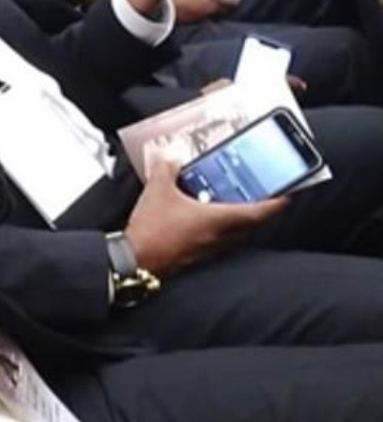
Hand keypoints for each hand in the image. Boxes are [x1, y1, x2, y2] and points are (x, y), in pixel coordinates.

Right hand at [124, 157, 287, 276]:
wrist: (136, 259)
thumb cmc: (152, 230)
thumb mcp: (157, 190)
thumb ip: (167, 170)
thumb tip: (171, 161)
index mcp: (218, 219)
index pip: (259, 213)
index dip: (276, 203)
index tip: (285, 196)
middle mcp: (220, 236)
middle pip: (252, 225)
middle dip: (260, 211)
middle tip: (262, 197)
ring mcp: (210, 248)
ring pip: (237, 234)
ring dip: (241, 221)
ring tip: (233, 204)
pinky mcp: (198, 255)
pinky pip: (219, 240)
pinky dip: (221, 229)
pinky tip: (205, 219)